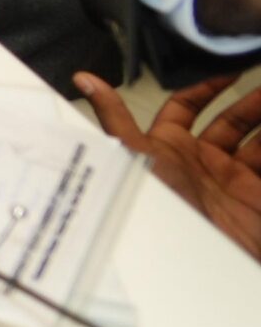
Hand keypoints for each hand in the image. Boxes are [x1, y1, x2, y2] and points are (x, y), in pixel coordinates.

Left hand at [76, 71, 260, 259]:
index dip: (205, 84)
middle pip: (232, 121)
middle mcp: (203, 162)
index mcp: (170, 148)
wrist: (194, 263)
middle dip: (252, 100)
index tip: (228, 63)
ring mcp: (232, 181)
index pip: (186, 106)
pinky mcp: (256, 197)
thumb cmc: (156, 207)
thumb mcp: (132, 158)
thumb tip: (83, 77)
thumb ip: (114, 118)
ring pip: (258, 142)